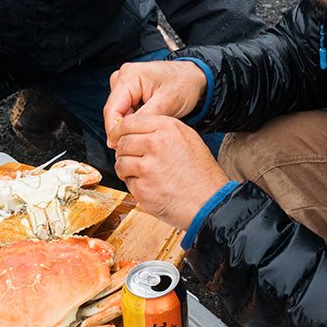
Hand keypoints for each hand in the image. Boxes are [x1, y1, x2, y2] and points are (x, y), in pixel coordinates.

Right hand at [103, 60, 207, 140]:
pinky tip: (149, 121)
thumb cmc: (183, 84)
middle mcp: (123, 77)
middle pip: (113, 112)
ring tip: (150, 128)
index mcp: (129, 76)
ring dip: (131, 124)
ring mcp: (125, 83)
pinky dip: (135, 120)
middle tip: (141, 141)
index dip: (115, 131)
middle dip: (125, 128)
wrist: (193, 77)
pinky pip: (126, 111)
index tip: (121, 147)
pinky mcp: (129, 90)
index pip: (111, 110)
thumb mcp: (167, 103)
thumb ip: (144, 118)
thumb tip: (126, 135)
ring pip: (119, 113)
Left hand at [112, 113, 228, 230]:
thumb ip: (161, 130)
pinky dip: (136, 186)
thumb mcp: (188, 139)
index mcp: (167, 128)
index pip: (129, 122)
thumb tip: (134, 130)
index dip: (118, 131)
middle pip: (122, 143)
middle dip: (123, 152)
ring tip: (146, 176)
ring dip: (127, 170)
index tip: (116, 137)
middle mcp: (155, 144)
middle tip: (134, 160)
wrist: (210, 203)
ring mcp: (147, 167)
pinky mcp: (142, 189)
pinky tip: (152, 188)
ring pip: (121, 163)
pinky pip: (127, 183)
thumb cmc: (201, 173)